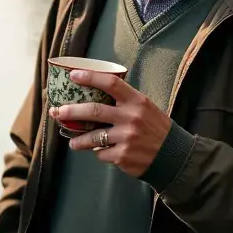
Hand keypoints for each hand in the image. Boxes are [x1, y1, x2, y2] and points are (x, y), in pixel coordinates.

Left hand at [48, 69, 171, 175]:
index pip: (110, 83)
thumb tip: (93, 93)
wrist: (174, 157)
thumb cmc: (156, 128)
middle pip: (93, 111)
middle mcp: (131, 117)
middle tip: (57, 112)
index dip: (90, 77)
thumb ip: (124, 101)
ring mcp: (126, 138)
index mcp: (137, 101)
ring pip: (92, 137)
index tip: (73, 75)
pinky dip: (99, 153)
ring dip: (78, 140)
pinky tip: (101, 152)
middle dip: (71, 111)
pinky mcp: (123, 156)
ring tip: (71, 141)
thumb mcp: (145, 108)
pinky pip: (101, 153)